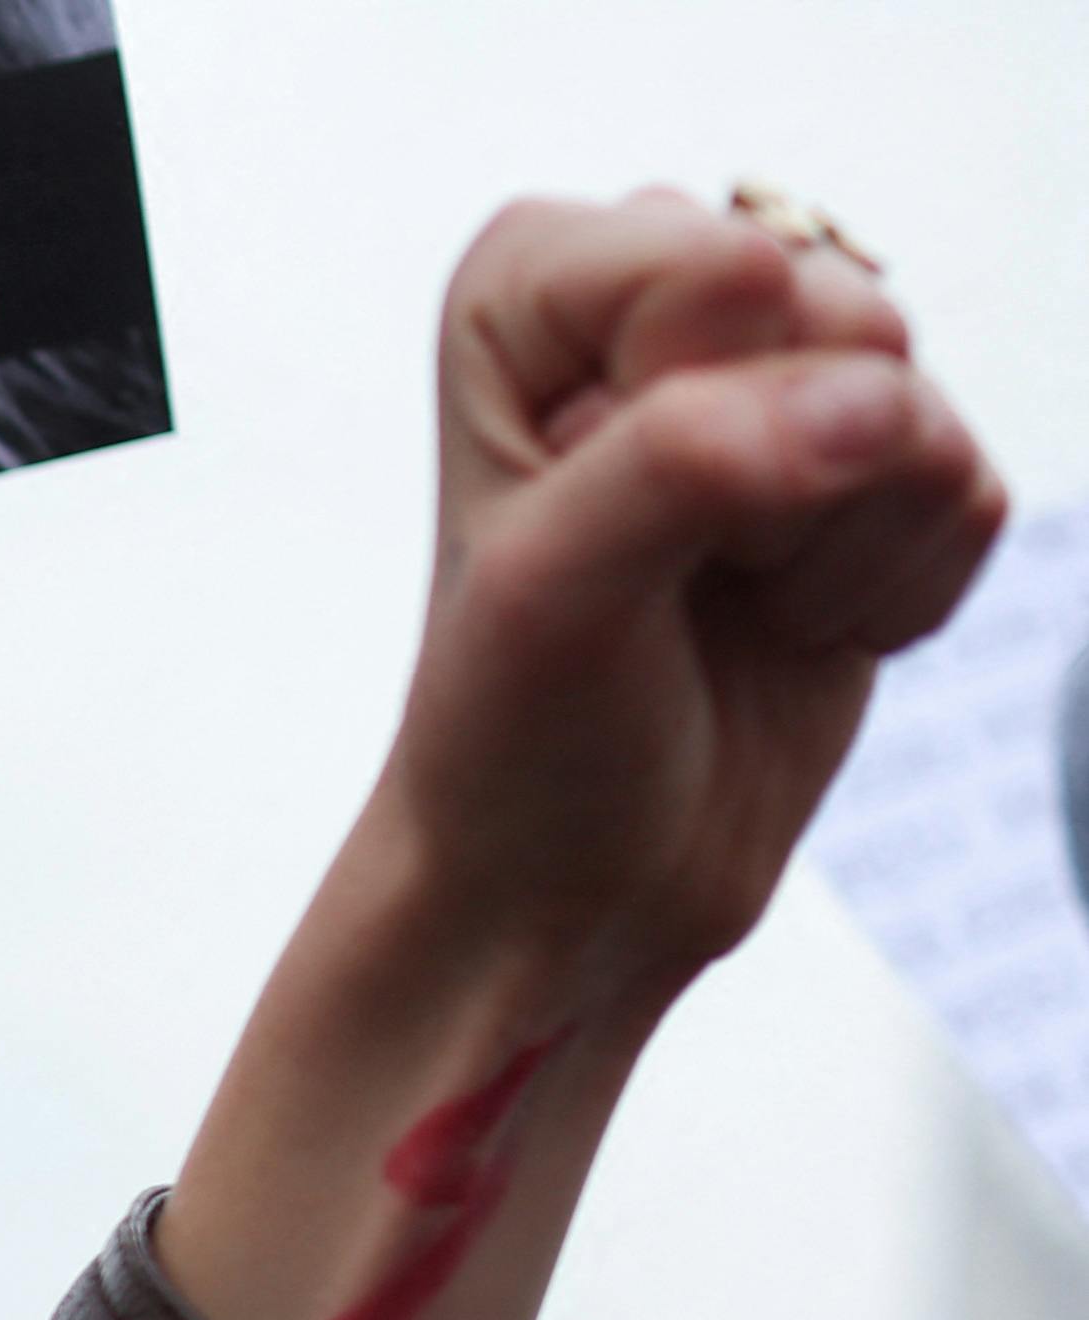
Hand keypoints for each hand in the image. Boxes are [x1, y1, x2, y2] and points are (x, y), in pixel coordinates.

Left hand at [382, 193, 1000, 1003]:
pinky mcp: (882, 472)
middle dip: (778, 485)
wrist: (570, 881)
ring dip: (832, 552)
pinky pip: (972, 495)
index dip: (682, 417)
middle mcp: (665, 299)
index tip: (590, 523)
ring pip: (920, 411)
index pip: (723, 269)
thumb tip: (872, 403)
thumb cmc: (514, 737)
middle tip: (670, 576)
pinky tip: (786, 629)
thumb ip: (687, 461)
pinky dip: (888, 595)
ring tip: (720, 606)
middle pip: (848, 318)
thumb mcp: (551, 591)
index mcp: (538, 282)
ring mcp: (784, 377)